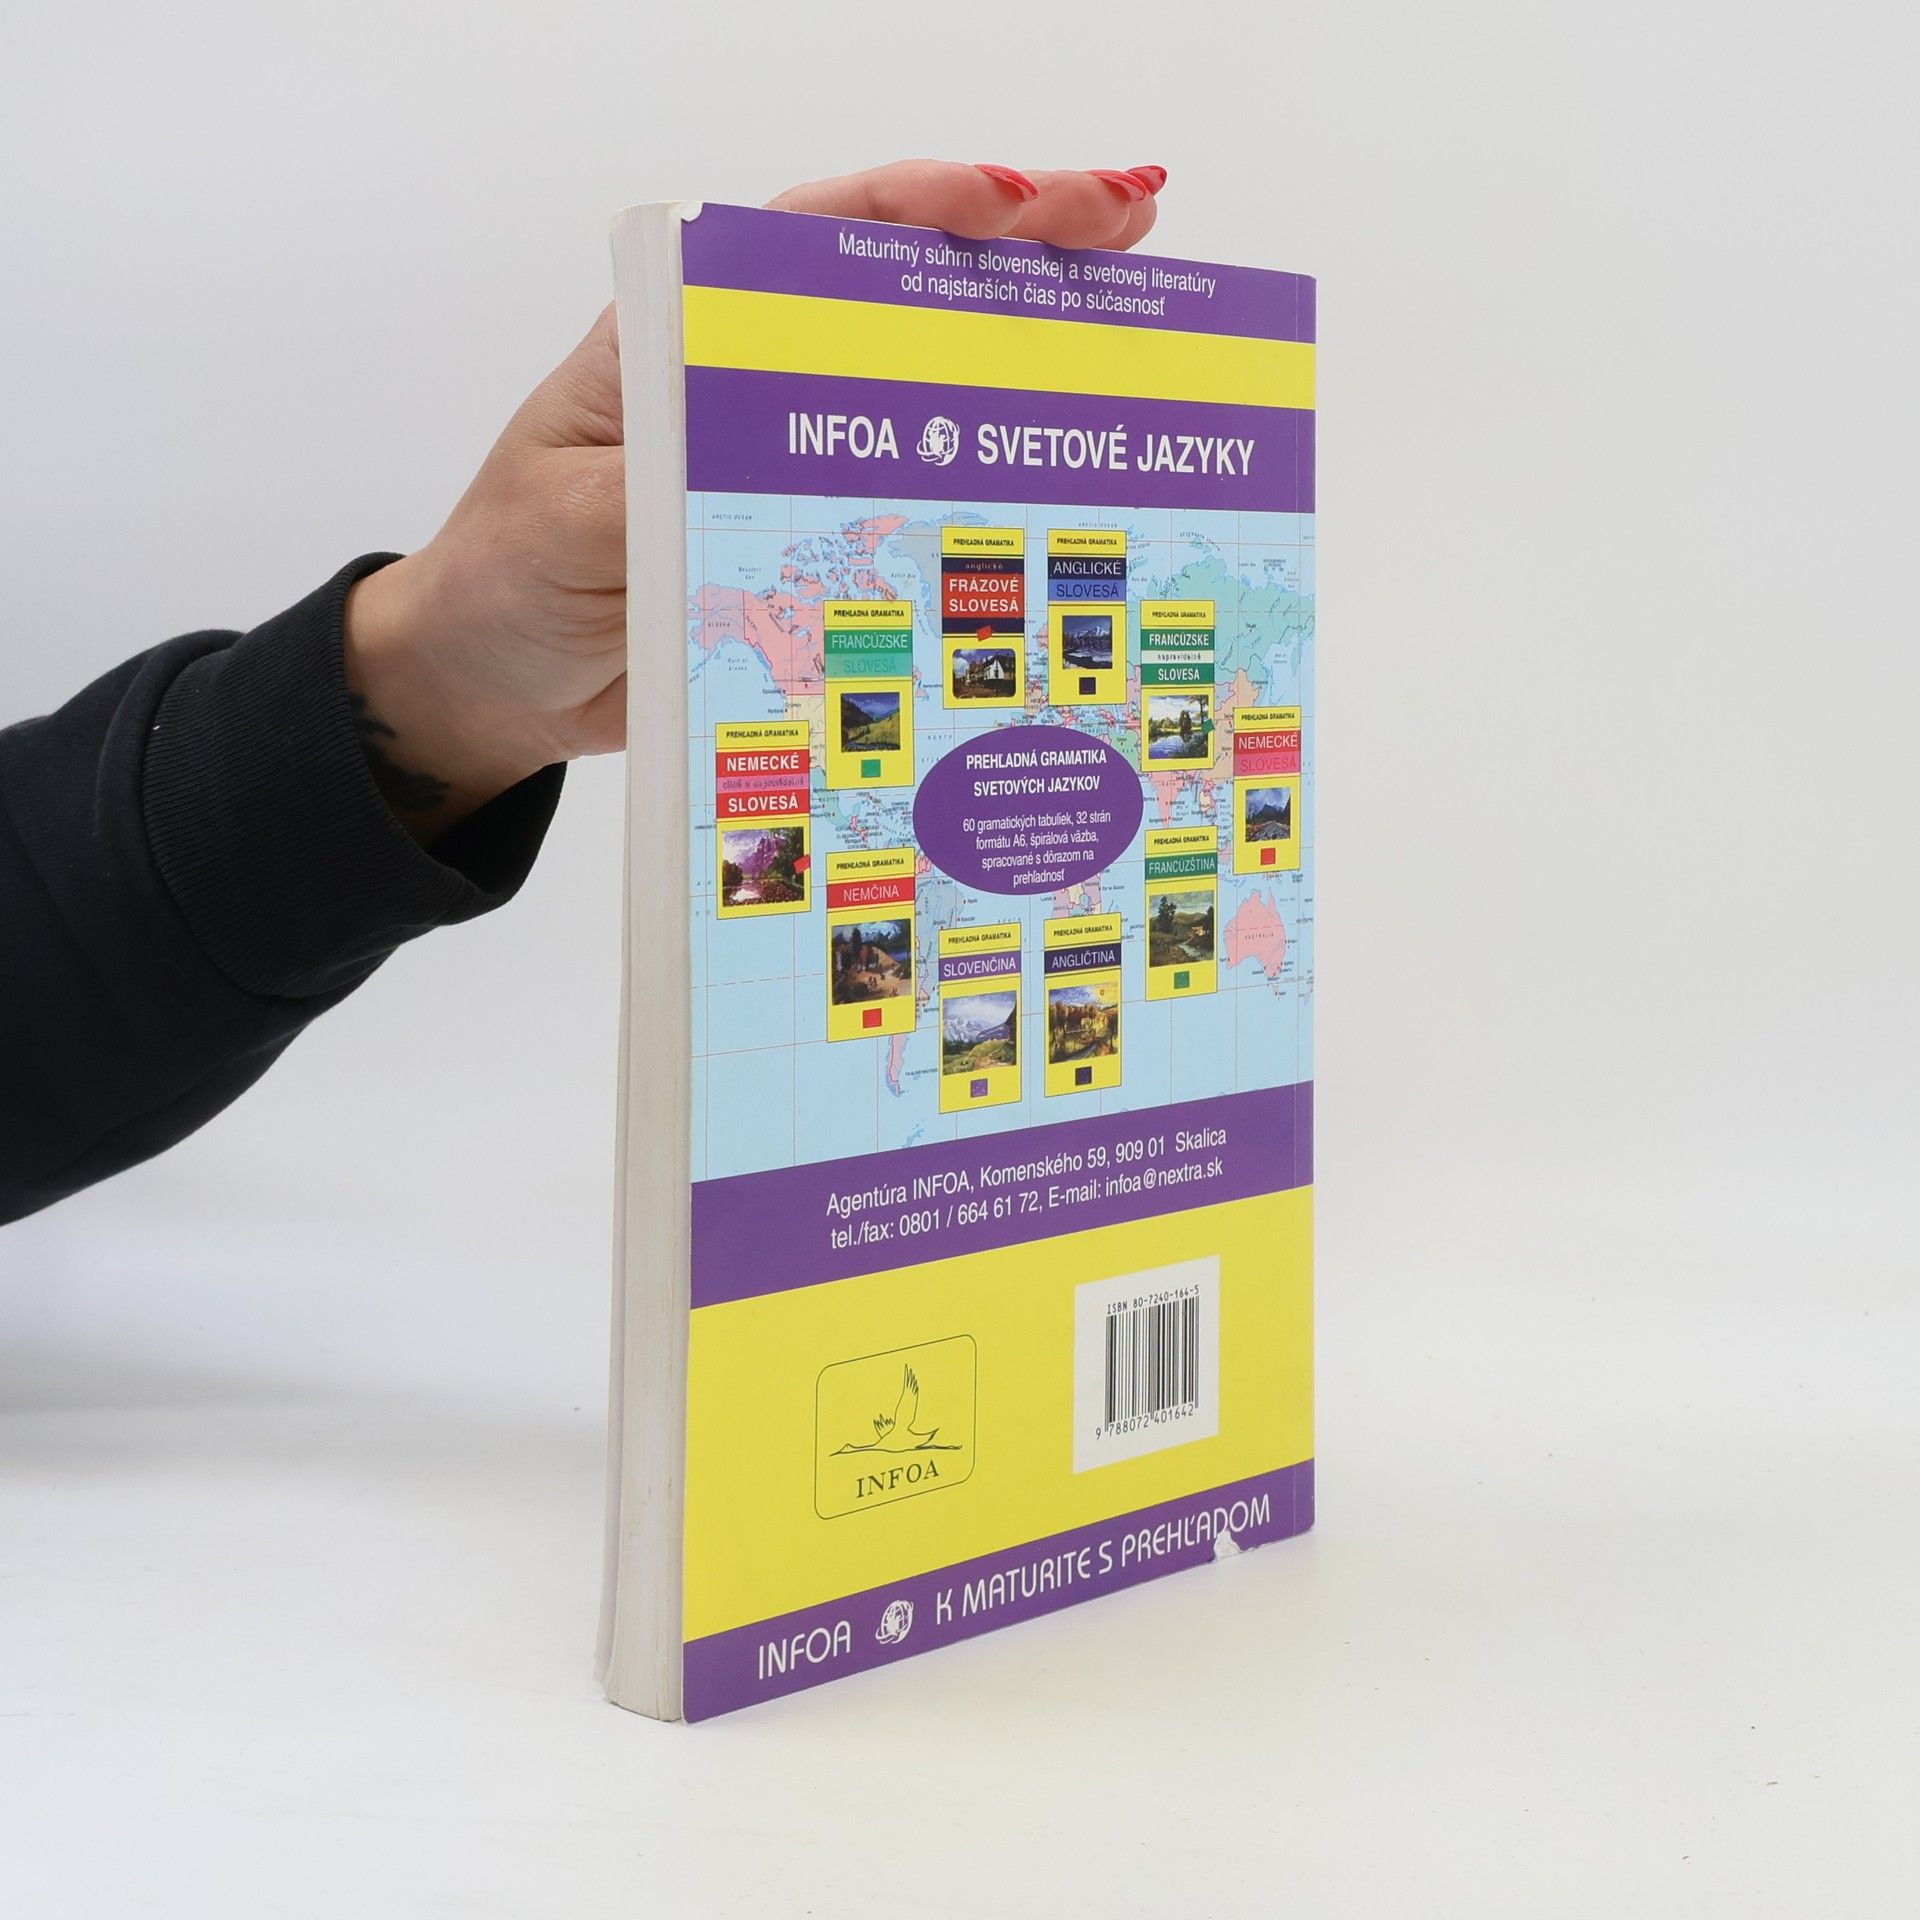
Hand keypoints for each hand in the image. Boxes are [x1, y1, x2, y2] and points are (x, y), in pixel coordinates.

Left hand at [343, 160, 1167, 839]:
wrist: (495, 688)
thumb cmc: (507, 583)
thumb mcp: (570, 524)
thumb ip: (660, 485)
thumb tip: (757, 465)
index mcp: (684, 342)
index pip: (812, 241)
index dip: (921, 208)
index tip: (1016, 199)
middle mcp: (753, 387)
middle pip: (898, 294)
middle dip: (1019, 247)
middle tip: (1134, 218)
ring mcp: (793, 462)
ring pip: (928, 387)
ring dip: (1030, 348)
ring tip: (1138, 311)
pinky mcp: (815, 538)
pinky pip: (918, 498)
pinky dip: (994, 481)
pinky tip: (1071, 468)